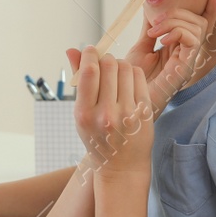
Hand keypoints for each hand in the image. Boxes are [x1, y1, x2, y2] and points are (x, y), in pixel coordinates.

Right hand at [67, 46, 152, 174]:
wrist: (121, 167)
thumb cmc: (98, 137)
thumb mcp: (82, 114)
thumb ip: (79, 81)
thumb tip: (71, 49)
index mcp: (84, 114)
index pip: (89, 72)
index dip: (90, 54)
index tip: (91, 50)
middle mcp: (105, 114)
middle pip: (109, 66)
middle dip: (106, 58)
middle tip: (106, 62)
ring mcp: (127, 114)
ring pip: (126, 69)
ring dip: (121, 64)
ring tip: (117, 72)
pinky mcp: (144, 113)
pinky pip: (139, 78)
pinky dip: (133, 72)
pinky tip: (129, 80)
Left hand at [125, 0, 215, 111]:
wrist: (126, 97)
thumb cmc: (133, 78)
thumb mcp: (141, 47)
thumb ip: (150, 29)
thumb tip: (152, 10)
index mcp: (179, 47)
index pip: (201, 25)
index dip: (210, 10)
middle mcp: (187, 53)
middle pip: (199, 21)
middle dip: (178, 13)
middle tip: (154, 23)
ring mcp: (188, 60)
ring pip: (197, 27)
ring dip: (174, 21)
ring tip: (154, 32)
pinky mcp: (186, 67)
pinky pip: (192, 39)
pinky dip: (178, 31)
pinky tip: (161, 40)